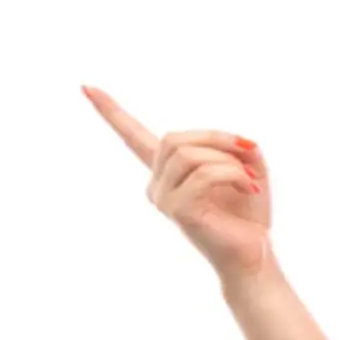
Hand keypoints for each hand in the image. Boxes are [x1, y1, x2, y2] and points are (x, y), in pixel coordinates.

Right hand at [82, 85, 271, 281]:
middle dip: (215, 138)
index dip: (111, 110)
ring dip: (227, 159)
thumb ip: (238, 145)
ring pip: (187, 155)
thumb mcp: (249, 166)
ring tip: (249, 178)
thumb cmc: (248, 212)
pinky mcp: (177, 211)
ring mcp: (163, 199)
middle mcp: (157, 184)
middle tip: (248, 151)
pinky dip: (232, 173)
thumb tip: (238, 141)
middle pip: (174, 138)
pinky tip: (248, 187)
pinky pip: (203, 175)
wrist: (254, 253)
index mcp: (168, 171)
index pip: (132, 137)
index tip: (86, 86)